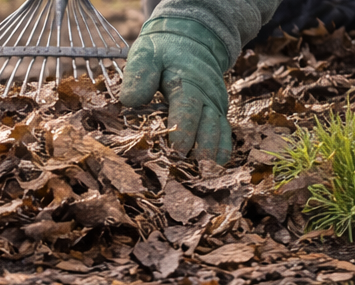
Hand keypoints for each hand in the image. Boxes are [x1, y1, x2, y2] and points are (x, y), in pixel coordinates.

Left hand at [120, 17, 231, 163]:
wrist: (193, 39)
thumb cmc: (163, 52)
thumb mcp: (147, 54)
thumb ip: (139, 75)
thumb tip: (130, 101)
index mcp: (187, 81)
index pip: (187, 106)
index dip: (184, 129)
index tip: (178, 150)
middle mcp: (206, 95)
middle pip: (207, 124)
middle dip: (201, 149)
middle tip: (192, 170)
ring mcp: (214, 105)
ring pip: (218, 132)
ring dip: (211, 154)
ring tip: (205, 175)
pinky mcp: (217, 113)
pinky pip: (224, 133)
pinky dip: (221, 151)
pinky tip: (215, 170)